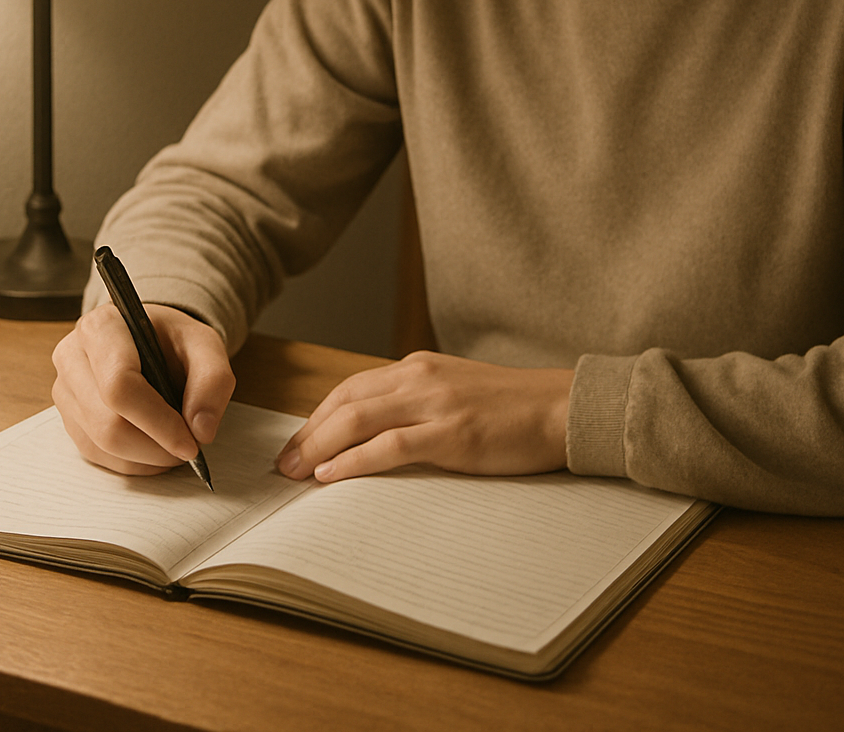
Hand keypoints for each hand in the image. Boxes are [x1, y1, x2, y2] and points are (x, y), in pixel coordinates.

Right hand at [51, 302, 235, 475]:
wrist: (152, 340)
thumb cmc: (173, 340)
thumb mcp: (206, 345)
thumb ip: (213, 380)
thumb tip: (201, 430)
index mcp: (103, 327)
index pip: (120, 386)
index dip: (157, 422)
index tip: (190, 442)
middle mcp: (73, 357)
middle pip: (107, 423)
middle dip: (155, 446)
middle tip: (189, 448)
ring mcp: (66, 391)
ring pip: (101, 445)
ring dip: (146, 457)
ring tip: (175, 446)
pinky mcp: (69, 419)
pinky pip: (97, 456)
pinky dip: (132, 462)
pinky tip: (154, 449)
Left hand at [276, 351, 573, 483]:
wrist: (561, 408)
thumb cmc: (512, 408)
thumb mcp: (456, 394)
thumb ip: (419, 405)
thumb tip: (378, 435)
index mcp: (418, 368)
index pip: (351, 388)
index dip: (317, 417)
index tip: (296, 444)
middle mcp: (420, 378)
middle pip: (344, 401)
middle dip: (307, 434)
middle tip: (282, 464)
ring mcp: (435, 404)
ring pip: (358, 419)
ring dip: (318, 447)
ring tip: (294, 473)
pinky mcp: (452, 433)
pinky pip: (390, 446)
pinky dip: (354, 461)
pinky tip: (332, 475)